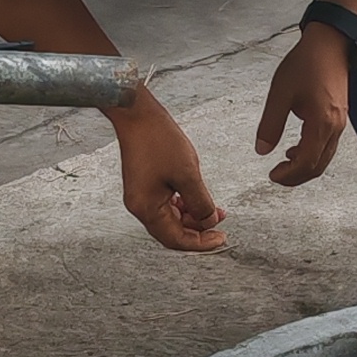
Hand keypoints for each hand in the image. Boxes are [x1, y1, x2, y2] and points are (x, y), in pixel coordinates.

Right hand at [115, 97, 224, 250]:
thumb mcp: (188, 174)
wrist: (137, 114)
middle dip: (198, 229)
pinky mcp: (144, 185)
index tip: (220, 238)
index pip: (176, 239)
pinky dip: (183, 205)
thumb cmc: (157, 139)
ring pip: (170, 218)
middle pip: (172, 231)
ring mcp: (140, 196)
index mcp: (146, 208)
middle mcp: (140, 206)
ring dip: (192, 216)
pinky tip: (197, 197)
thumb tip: (209, 221)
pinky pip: (165, 204)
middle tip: (220, 223)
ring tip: (214, 209)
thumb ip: (200, 203)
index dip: (200, 243)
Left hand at [256, 26, 351, 187]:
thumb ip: (270, 124)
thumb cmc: (307, 63)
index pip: (307, 163)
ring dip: (305, 166)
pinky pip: (327, 146)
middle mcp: (335, 127)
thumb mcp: (280, 94)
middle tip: (277, 176)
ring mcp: (339, 123)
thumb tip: (262, 149)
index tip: (273, 175)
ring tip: (284, 164)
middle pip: (318, 166)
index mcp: (321, 124)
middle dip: (297, 177)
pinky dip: (312, 154)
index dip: (289, 175)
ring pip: (324, 158)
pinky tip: (297, 148)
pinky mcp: (339, 117)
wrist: (330, 43)